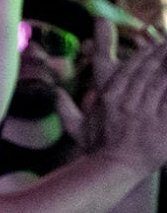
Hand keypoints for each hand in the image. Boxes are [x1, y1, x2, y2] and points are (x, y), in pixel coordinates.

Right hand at [80, 29, 166, 171]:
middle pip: (146, 70)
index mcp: (108, 96)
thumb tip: (56, 92)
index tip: (153, 43)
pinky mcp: (161, 124)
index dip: (143, 53)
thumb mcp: (77, 128)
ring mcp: (144, 112)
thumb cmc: (97, 149)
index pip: (129, 68)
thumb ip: (66, 108)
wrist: (114, 169)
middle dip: (160, 54)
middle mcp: (126, 100)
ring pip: (160, 81)